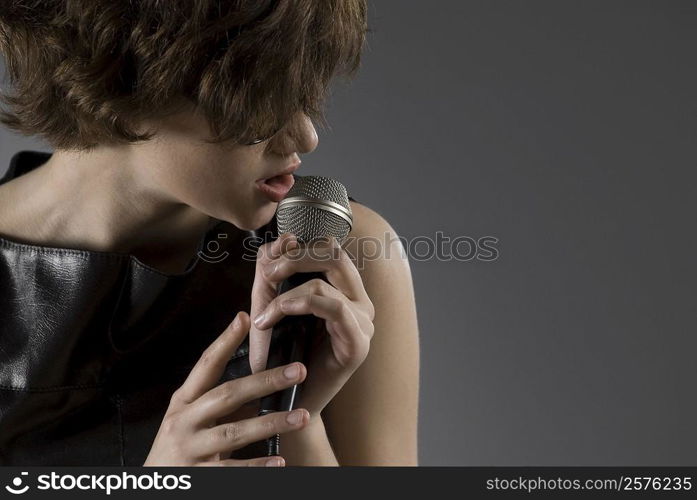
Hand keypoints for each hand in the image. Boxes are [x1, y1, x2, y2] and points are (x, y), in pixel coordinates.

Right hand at [144, 311, 310, 465]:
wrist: (155, 489)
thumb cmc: (181, 449)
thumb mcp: (192, 420)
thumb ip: (220, 402)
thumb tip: (263, 378)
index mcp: (183, 402)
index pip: (206, 365)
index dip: (225, 342)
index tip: (245, 319)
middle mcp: (183, 422)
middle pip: (228, 394)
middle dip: (265, 381)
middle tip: (298, 370)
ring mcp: (189, 450)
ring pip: (235, 432)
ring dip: (271, 423)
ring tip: (302, 416)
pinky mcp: (198, 477)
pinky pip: (233, 470)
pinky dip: (257, 466)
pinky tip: (279, 461)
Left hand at [248, 233, 375, 417]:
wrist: (284, 402)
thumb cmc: (279, 354)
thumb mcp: (271, 303)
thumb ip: (275, 271)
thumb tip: (284, 238)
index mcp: (346, 290)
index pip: (330, 248)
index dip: (298, 246)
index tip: (269, 262)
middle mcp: (360, 302)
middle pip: (335, 253)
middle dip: (295, 258)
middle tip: (268, 275)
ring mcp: (363, 323)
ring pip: (329, 281)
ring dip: (289, 290)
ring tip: (264, 311)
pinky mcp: (358, 344)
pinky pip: (334, 308)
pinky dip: (299, 304)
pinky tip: (277, 314)